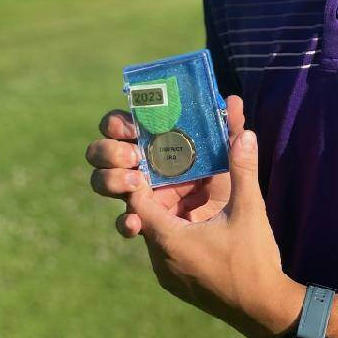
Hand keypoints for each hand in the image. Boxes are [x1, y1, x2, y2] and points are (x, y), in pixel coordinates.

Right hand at [86, 95, 245, 236]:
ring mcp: (139, 195)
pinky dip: (125, 222)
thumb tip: (234, 100)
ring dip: (110, 179)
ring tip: (134, 182)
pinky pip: (125, 223)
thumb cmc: (228, 190)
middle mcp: (142, 166)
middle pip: (103, 152)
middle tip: (132, 156)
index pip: (122, 126)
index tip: (131, 127)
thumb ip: (230, 131)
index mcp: (157, 144)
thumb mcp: (229, 160)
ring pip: (104, 182)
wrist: (232, 236)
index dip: (117, 123)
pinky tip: (136, 224)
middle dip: (108, 150)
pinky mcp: (145, 224)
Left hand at [126, 127, 304, 337]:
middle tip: (179, 167)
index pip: (136, 204)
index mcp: (169, 241)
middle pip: (146, 216)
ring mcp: (170, 275)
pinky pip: (168, 248)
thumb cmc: (254, 262)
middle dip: (162, 190)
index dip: (142, 179)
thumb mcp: (249, 210)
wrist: (266, 312)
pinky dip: (178, 228)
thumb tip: (246, 134)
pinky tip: (201, 216)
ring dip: (171, 210)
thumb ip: (243, 169)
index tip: (154, 158)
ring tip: (193, 188)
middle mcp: (161, 261)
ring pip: (158, 232)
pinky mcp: (181, 283)